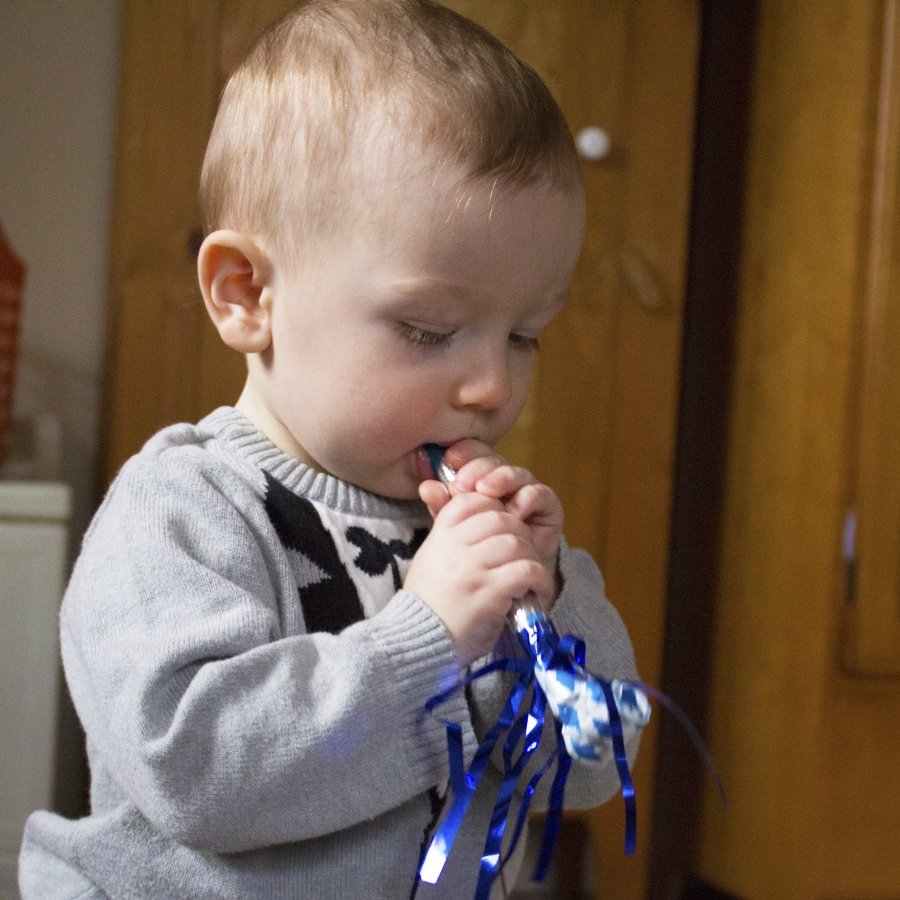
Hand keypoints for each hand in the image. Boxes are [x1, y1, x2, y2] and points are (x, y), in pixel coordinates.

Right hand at [405, 489, 553, 665]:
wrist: (415, 642)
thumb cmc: (428, 604)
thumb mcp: (431, 560)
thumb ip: (451, 538)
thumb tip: (482, 515)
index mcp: (439, 536)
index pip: (472, 501)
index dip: (494, 508)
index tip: (502, 527)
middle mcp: (454, 547)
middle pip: (500, 518)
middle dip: (519, 532)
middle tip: (522, 553)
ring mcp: (471, 569)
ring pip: (516, 542)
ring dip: (530, 557)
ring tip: (529, 575)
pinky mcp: (488, 593)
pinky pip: (525, 570)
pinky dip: (537, 578)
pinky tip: (534, 590)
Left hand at [418, 440, 562, 592]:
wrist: (505, 584)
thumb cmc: (478, 550)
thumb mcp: (455, 527)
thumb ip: (443, 506)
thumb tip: (426, 486)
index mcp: (479, 479)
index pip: (473, 454)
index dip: (463, 452)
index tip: (449, 458)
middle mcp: (504, 482)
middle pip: (494, 461)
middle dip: (478, 467)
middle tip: (463, 482)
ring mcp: (526, 492)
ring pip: (517, 473)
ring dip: (501, 478)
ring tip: (486, 490)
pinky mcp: (548, 508)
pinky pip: (541, 494)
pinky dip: (528, 497)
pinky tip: (514, 510)